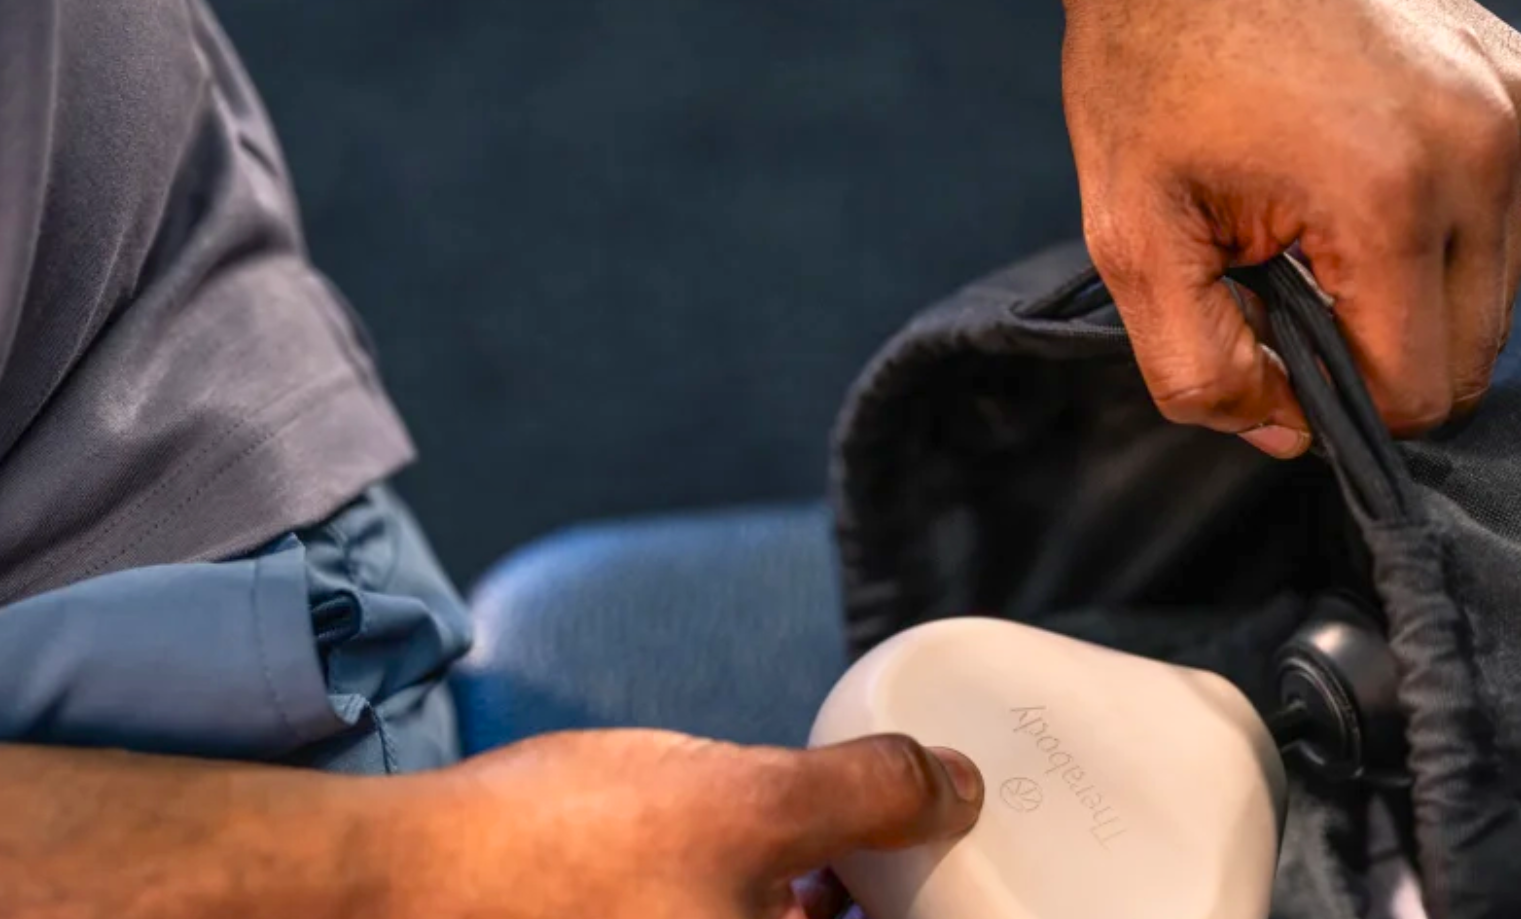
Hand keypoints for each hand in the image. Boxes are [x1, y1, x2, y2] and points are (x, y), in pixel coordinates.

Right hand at [400, 730, 983, 918]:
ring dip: (810, 906)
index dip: (927, 907)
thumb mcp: (744, 799)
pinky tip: (751, 869)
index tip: (944, 869)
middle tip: (895, 852)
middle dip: (865, 902)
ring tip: (825, 855)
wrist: (389, 887)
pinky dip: (757, 911)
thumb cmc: (554, 855)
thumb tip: (956, 788)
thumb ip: (870, 794)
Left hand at [1025, 0, 1520, 449]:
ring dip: (1412, 297)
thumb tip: (1287, 433)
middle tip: (1288, 294)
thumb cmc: (1149, 64)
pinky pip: (1501, 213)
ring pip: (1496, 291)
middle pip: (1471, 354)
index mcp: (1391, 195)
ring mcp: (1515, 105)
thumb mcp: (1133, 234)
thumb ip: (1199, 366)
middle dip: (1381, 357)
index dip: (1336, 405)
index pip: (1414, 391)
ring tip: (1319, 236)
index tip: (1270, 347)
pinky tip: (1356, 182)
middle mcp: (1482, 148)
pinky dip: (1437, 231)